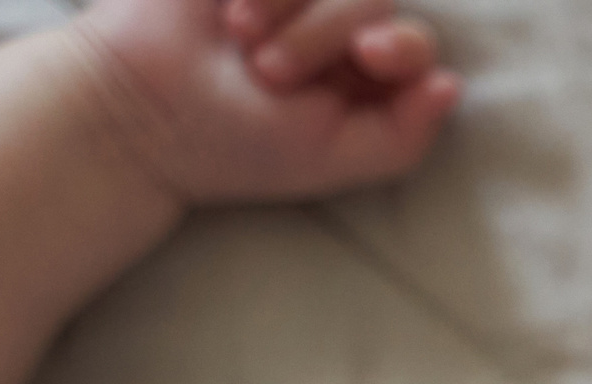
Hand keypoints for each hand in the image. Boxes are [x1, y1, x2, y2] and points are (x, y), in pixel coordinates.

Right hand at [76, 0, 459, 205]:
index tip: (368, 55)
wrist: (140, 105)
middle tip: (271, 71)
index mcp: (364, 80)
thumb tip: (452, 85)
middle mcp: (336, 26)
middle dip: (327, 32)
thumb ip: (402, 138)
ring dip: (293, 6)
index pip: (415, 43)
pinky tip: (231, 10)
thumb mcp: (329, 160)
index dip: (401, 42)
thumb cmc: (237, 143)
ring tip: (244, 40)